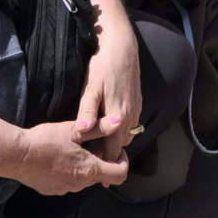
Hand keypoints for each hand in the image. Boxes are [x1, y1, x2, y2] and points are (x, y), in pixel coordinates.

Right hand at [12, 119, 129, 194]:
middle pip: (102, 175)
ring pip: (85, 178)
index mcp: (89, 170)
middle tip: (92, 142)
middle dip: (102, 159)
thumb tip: (120, 120)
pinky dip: (71, 171)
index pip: (120, 174)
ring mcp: (64, 189)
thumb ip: (100, 127)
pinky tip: (59, 156)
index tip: (115, 148)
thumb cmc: (46, 140)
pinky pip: (69, 182)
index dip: (123, 160)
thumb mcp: (76, 130)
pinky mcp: (51, 190)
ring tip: (75, 147)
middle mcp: (79, 185)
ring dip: (86, 165)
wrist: (16, 155)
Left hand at [73, 17, 141, 161]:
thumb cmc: (103, 66)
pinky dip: (120, 131)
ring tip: (97, 144)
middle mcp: (131, 116)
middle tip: (91, 158)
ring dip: (114, 142)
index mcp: (118, 116)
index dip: (103, 162)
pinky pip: (130, 125)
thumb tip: (79, 133)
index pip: (113, 150)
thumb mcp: (91, 88)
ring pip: (126, 135)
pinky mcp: (138, 102)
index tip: (93, 170)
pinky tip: (107, 127)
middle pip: (120, 145)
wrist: (122, 46)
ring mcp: (136, 109)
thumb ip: (86, 112)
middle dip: (108, 154)